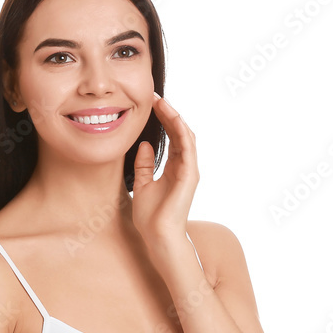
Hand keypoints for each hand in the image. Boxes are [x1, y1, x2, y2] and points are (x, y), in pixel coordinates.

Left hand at [132, 94, 197, 246]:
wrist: (157, 235)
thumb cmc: (150, 215)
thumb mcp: (142, 183)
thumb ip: (144, 164)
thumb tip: (142, 144)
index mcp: (173, 167)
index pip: (170, 137)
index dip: (162, 120)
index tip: (150, 104)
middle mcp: (184, 166)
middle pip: (178, 133)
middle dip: (167, 113)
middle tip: (154, 97)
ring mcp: (189, 169)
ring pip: (185, 136)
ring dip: (174, 118)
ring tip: (161, 102)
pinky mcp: (190, 175)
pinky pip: (187, 148)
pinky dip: (181, 132)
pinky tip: (173, 118)